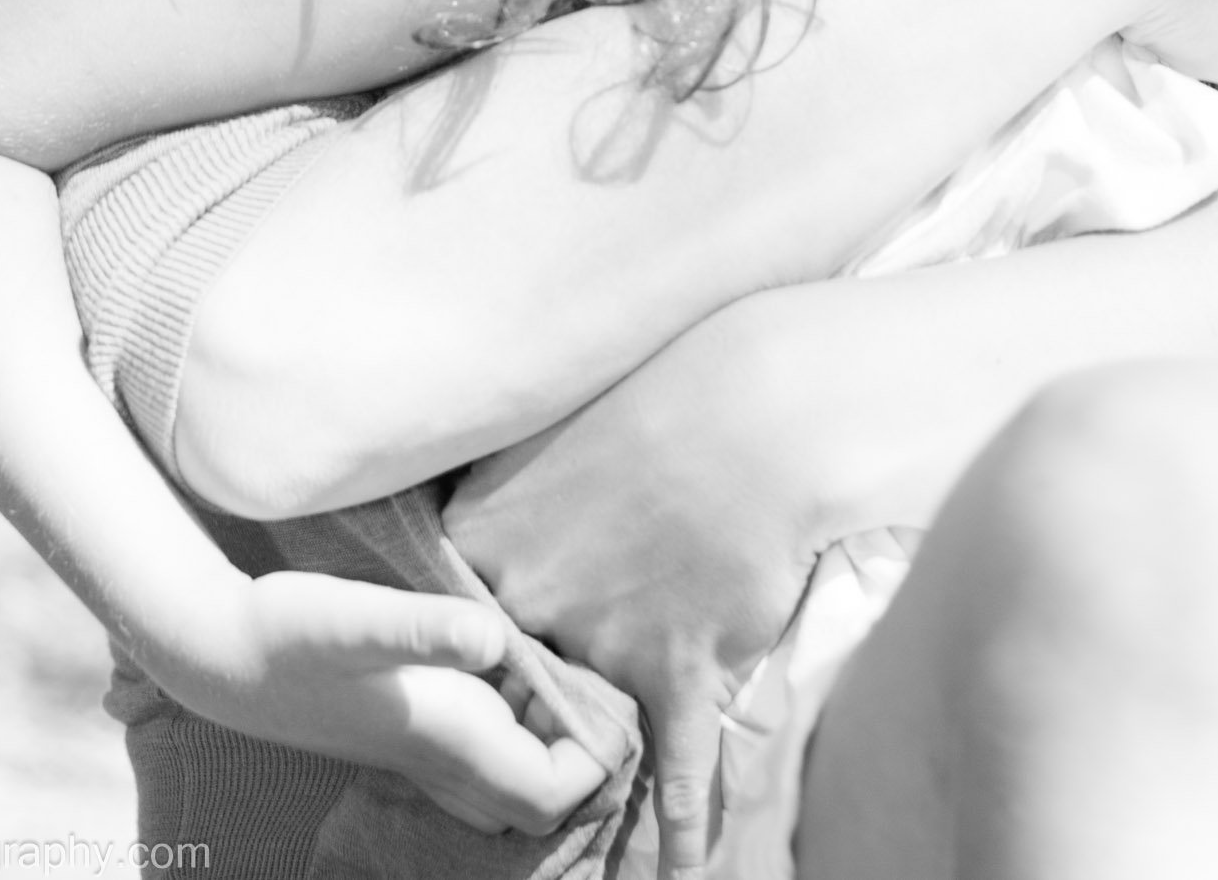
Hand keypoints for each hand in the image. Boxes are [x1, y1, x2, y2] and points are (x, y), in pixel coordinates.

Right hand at [154, 568, 607, 835]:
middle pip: (540, 796)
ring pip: (509, 779)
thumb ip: (427, 628)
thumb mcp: (362, 618)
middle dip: (579, 751)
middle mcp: (442, 759)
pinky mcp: (402, 732)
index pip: (554, 792)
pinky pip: (477, 756)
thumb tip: (494, 638)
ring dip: (543, 734)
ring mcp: (420, 752)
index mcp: (451, 739)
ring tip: (552, 663)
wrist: (222, 652)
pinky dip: (508, 722)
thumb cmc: (294, 630)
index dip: (594, 758)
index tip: (606, 693)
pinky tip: (500, 656)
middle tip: (588, 675)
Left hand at [446, 306, 825, 877]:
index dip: (467, 626)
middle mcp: (530, 598)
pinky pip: (674, 769)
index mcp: (487, 533)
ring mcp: (602, 642)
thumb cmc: (667, 386)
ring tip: (576, 791)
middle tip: (530, 684)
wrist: (765, 408)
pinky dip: (680, 827)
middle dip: (523, 682)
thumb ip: (514, 468)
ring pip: (588, 713)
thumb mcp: (562, 414)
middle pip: (511, 665)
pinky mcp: (676, 670)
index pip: (452, 607)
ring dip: (592, 744)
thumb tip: (480, 471)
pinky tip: (680, 871)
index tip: (473, 635)